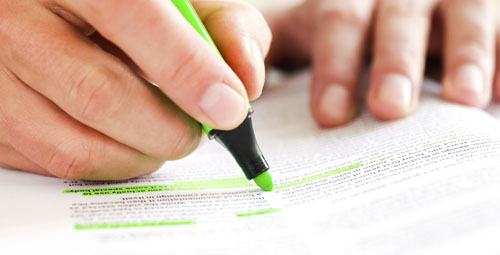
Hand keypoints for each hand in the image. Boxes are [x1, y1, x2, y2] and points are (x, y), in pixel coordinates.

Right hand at [0, 0, 270, 178]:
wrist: (62, 10)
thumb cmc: (130, 5)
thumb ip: (224, 26)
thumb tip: (245, 84)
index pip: (132, 16)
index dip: (188, 70)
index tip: (229, 108)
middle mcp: (16, 18)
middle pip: (98, 94)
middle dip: (167, 130)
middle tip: (196, 133)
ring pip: (69, 144)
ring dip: (135, 156)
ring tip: (161, 138)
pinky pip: (46, 163)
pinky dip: (100, 163)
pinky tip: (119, 139)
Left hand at [267, 0, 497, 125]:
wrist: (398, 7)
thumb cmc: (348, 31)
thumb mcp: (303, 31)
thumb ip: (267, 46)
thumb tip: (237, 83)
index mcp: (350, 0)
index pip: (337, 23)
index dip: (335, 68)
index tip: (330, 117)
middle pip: (396, 18)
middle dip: (394, 62)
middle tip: (389, 108)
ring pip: (463, 12)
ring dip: (464, 53)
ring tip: (463, 98)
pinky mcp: (489, 10)